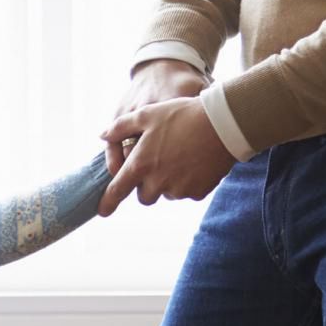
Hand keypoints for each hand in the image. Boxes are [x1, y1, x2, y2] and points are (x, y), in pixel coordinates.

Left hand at [99, 58, 209, 212]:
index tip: (102, 211)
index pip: (117, 191)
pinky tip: (196, 161)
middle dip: (147, 185)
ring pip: (167, 194)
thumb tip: (102, 135)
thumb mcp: (148, 114)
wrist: (223, 123)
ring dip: (168, 182)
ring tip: (181, 156)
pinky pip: (187, 192)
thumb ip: (120, 126)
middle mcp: (157, 182)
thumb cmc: (182, 115)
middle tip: (158, 164)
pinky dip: (188, 182)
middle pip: (144, 196)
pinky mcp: (197, 192)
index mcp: (140, 165)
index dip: (107, 203)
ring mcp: (179, 190)